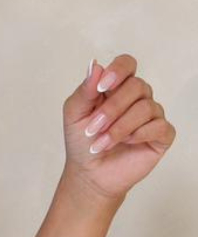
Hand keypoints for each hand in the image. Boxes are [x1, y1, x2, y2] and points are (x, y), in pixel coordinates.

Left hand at [61, 53, 175, 201]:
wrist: (89, 173)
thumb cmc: (82, 142)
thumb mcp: (74, 114)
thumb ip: (85, 90)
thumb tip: (94, 65)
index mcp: (116, 87)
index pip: (127, 64)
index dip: (118, 71)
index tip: (103, 87)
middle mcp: (137, 97)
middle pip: (137, 86)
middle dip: (112, 109)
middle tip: (93, 129)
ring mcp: (152, 115)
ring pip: (147, 107)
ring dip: (119, 127)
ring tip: (101, 144)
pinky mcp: (161, 134)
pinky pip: (159, 126)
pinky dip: (139, 134)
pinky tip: (126, 143)